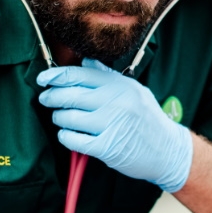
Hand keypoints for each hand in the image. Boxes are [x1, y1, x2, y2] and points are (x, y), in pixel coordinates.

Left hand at [37, 59, 191, 192]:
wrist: (168, 150)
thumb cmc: (148, 119)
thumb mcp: (134, 90)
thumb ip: (108, 76)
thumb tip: (85, 62)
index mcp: (119, 86)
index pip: (79, 75)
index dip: (55, 76)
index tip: (43, 79)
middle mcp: (115, 102)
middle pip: (69, 95)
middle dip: (51, 97)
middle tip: (46, 99)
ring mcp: (110, 125)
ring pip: (67, 117)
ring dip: (59, 118)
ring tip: (62, 118)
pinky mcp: (107, 148)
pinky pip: (73, 140)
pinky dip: (66, 136)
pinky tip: (68, 135)